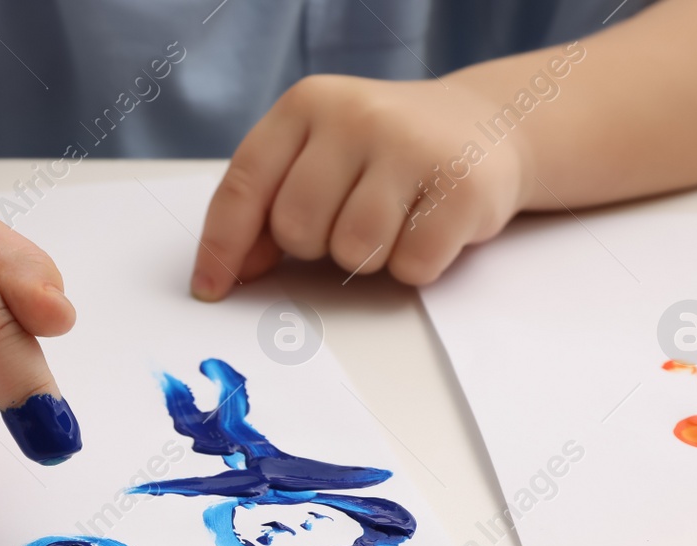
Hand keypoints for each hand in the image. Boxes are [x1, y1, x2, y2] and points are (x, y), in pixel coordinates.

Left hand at [191, 74, 530, 293]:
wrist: (486, 126)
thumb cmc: (384, 154)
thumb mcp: (319, 156)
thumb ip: (268, 204)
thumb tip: (230, 272)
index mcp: (307, 105)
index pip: (244, 184)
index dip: (222, 246)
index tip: (210, 289)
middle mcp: (356, 116)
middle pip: (296, 228)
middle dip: (316, 245)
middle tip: (351, 218)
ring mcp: (412, 146)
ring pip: (353, 252)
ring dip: (369, 257)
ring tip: (395, 219)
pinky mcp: (463, 186)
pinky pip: (410, 266)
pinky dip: (415, 265)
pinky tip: (430, 226)